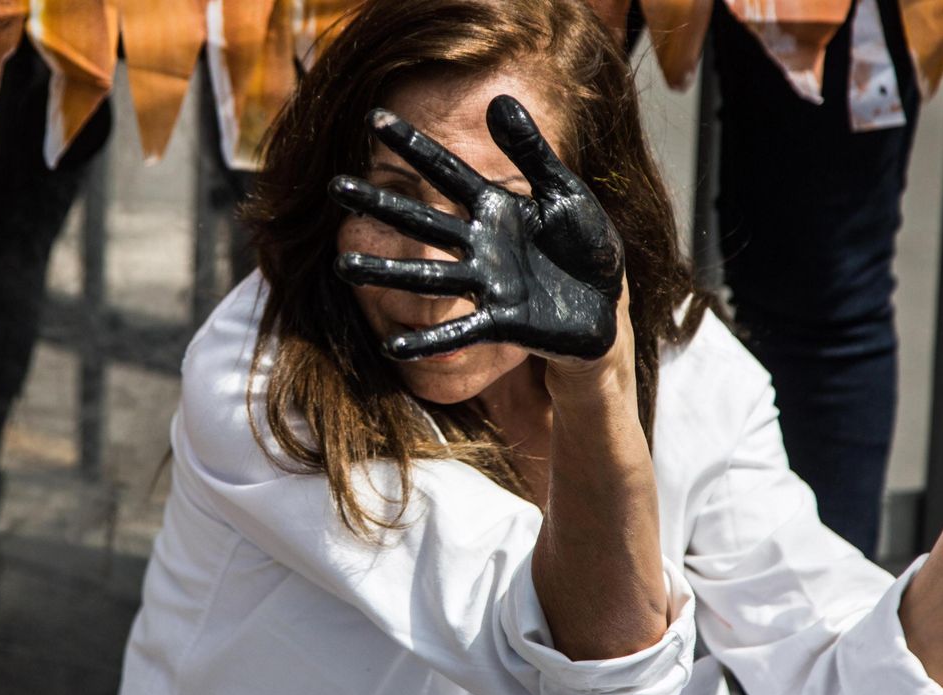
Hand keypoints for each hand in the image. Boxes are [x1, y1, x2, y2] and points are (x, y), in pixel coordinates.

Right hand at [330, 94, 623, 361]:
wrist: (607, 302)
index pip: (446, 172)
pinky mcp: (502, 322)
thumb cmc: (585, 243)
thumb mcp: (565, 191)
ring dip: (386, 271)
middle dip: (380, 205)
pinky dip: (429, 340)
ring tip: (343, 264)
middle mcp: (481, 244)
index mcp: (494, 208)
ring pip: (427, 277)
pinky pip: (460, 332)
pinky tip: (394, 347)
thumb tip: (498, 100)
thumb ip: (531, 152)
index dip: (412, 145)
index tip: (374, 117)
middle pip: (421, 221)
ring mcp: (488, 284)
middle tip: (336, 187)